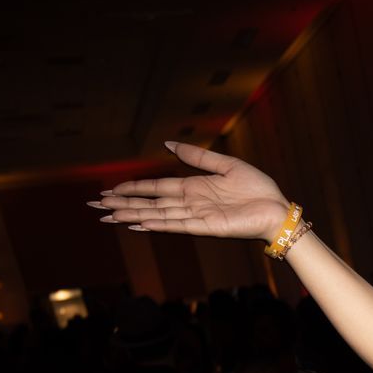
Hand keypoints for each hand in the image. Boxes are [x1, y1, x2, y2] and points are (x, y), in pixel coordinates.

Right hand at [92, 143, 291, 241]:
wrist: (277, 209)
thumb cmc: (257, 189)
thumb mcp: (225, 165)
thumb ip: (196, 157)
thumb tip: (167, 145)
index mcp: (193, 188)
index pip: (155, 188)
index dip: (132, 189)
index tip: (110, 191)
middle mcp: (190, 204)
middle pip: (149, 203)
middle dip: (123, 204)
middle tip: (96, 207)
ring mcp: (197, 217)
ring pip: (157, 215)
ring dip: (132, 215)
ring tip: (108, 216)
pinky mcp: (207, 227)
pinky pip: (177, 224)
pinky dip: (158, 224)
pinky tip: (139, 223)